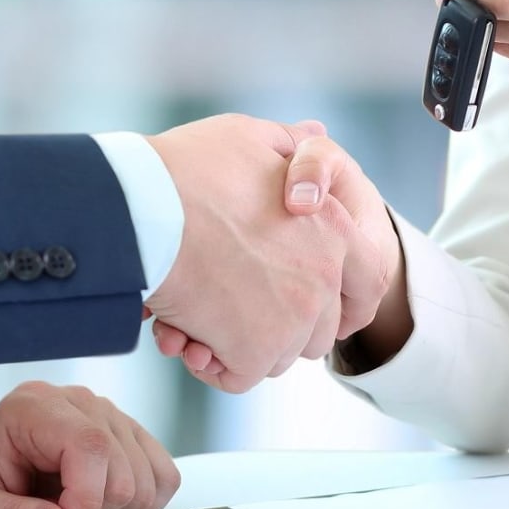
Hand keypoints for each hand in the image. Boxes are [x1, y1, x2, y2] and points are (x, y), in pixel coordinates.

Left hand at [0, 381, 178, 508]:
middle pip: (123, 466)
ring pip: (148, 475)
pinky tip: (105, 507)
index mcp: (33, 406)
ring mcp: (110, 416)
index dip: (87, 499)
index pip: (89, 445)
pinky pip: (164, 476)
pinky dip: (142, 504)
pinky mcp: (131, 437)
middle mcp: (78, 402)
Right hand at [144, 114, 381, 392]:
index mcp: (335, 228)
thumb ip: (289, 145)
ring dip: (242, 344)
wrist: (143, 206)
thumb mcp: (249, 138)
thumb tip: (315, 133)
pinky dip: (212, 365)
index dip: (340, 299)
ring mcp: (293, 317)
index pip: (365, 282)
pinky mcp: (257, 349)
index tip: (307, 302)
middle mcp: (324, 275)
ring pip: (278, 355)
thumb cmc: (186, 170)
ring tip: (200, 317)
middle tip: (234, 306)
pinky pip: (239, 375)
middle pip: (317, 328)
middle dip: (279, 325)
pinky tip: (184, 337)